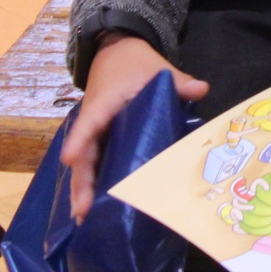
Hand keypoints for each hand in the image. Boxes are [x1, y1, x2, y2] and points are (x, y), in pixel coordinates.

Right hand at [60, 32, 208, 220]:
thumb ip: (178, 81)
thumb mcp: (156, 68)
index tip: (69, 158)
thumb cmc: (134, 62)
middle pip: (83, 154)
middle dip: (81, 182)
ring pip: (85, 164)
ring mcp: (95, 133)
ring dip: (83, 190)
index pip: (89, 122)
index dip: (79, 139)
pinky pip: (94, 163)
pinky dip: (92, 185)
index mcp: (103, 103)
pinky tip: (92, 209)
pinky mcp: (101, 140)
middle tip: (82, 210)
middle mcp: (93, 121)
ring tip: (83, 220)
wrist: (116, 51)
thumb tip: (201, 89)